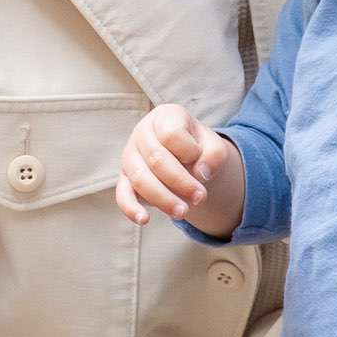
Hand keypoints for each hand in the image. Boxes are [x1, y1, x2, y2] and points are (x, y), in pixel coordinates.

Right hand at [116, 103, 242, 229]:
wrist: (185, 157)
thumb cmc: (198, 147)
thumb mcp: (213, 146)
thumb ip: (215, 155)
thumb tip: (201, 174)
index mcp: (164, 117)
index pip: (172, 134)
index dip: (189, 152)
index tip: (202, 164)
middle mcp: (142, 133)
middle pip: (156, 159)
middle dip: (181, 182)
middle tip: (200, 198)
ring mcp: (130, 156)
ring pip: (140, 178)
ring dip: (162, 198)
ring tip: (183, 212)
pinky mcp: (125, 179)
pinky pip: (122, 194)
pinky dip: (130, 208)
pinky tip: (144, 220)